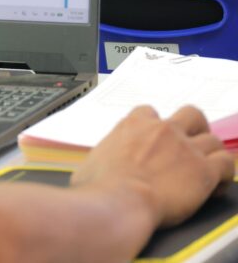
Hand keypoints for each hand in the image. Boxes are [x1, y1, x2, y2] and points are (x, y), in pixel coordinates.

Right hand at [72, 106, 233, 227]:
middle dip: (195, 128)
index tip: (155, 141)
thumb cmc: (100, 187)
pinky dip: (224, 173)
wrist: (119, 202)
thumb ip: (103, 158)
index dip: (155, 127)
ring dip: (210, 154)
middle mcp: (162, 131)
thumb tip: (96, 170)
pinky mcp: (204, 170)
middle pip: (191, 114)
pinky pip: (227, 163)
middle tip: (191, 145)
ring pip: (213, 140)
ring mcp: (185, 148)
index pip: (150, 112)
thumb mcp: (91, 163)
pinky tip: (215, 185)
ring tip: (205, 170)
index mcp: (133, 125)